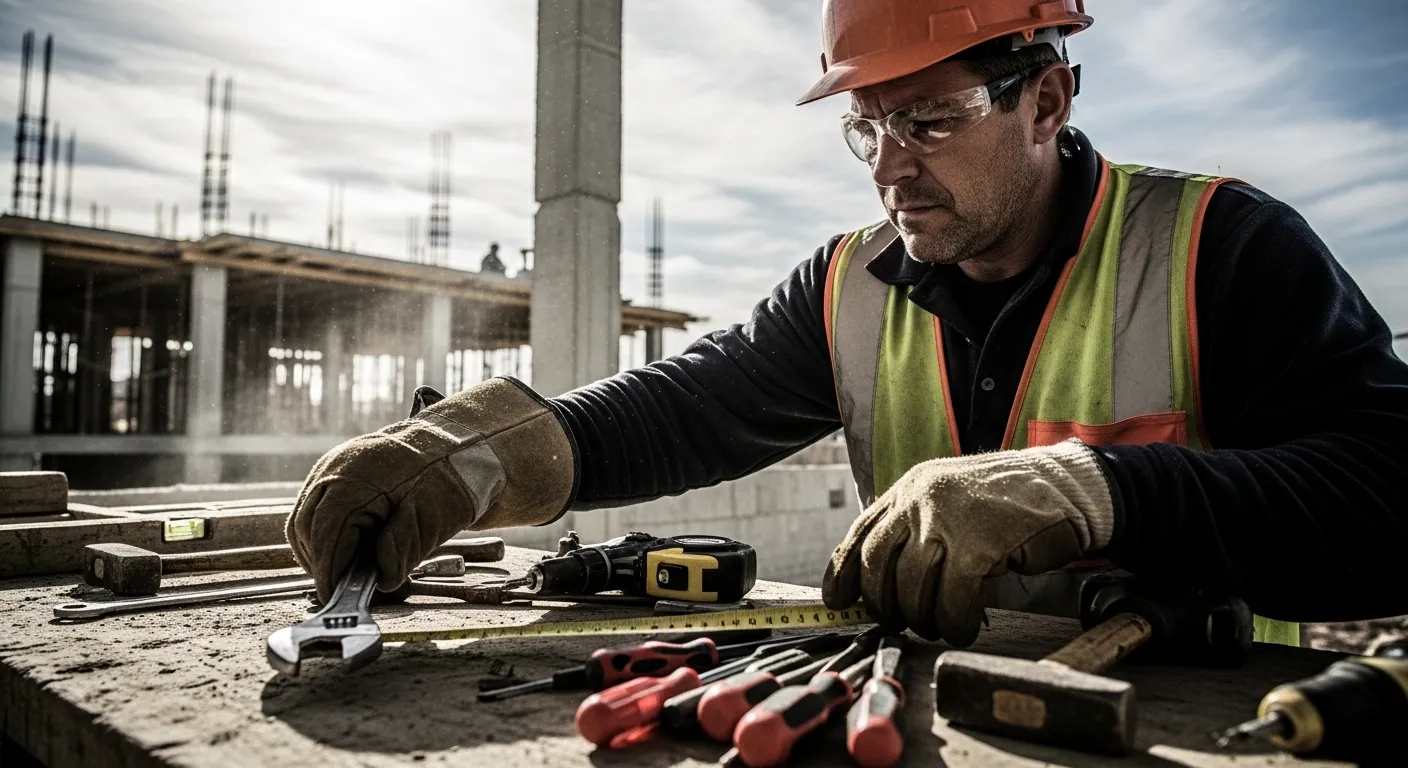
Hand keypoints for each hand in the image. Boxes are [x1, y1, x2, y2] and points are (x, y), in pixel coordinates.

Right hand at [284, 378, 574, 600]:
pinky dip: (325, 533)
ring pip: (305, 517)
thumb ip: (403, 550)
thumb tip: (379, 580)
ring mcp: (333, 466)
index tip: (334, 597)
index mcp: (356, 476)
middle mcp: (335, 466)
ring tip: (346, 574)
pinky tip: (347, 551)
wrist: (461, 445)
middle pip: (306, 525)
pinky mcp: (337, 472)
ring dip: (319, 550)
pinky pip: (316, 507)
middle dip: (321, 562)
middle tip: (342, 590)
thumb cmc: (450, 478)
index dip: (328, 569)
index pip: (325, 531)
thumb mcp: (434, 518)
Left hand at [821, 439, 1114, 644]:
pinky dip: (956, 622)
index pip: (860, 534)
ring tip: (939, 625)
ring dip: (923, 618)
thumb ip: (915, 530)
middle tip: (901, 622)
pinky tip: (965, 625)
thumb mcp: (948, 502)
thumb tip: (881, 585)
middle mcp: (921, 499)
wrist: (1066, 488)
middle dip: (885, 605)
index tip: (839, 601)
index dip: (843, 573)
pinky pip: (953, 600)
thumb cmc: (1007, 504)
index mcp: (909, 488)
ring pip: (912, 588)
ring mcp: (948, 520)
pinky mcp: (979, 545)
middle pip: (878, 566)